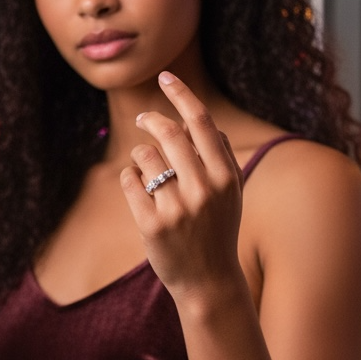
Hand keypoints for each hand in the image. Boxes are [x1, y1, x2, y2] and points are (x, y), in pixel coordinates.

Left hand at [120, 71, 244, 301]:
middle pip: (168, 133)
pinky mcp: (151, 225)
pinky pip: (130, 180)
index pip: (201, 122)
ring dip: (141, 155)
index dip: (181, 94)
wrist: (209, 282)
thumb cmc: (218, 229)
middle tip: (143, 118)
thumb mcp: (231, 192)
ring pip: (145, 155)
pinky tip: (140, 189)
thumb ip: (218, 155)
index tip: (165, 76)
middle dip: (151, 119)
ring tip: (148, 171)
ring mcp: (176, 208)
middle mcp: (203, 189)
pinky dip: (131, 178)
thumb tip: (194, 118)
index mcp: (226, 177)